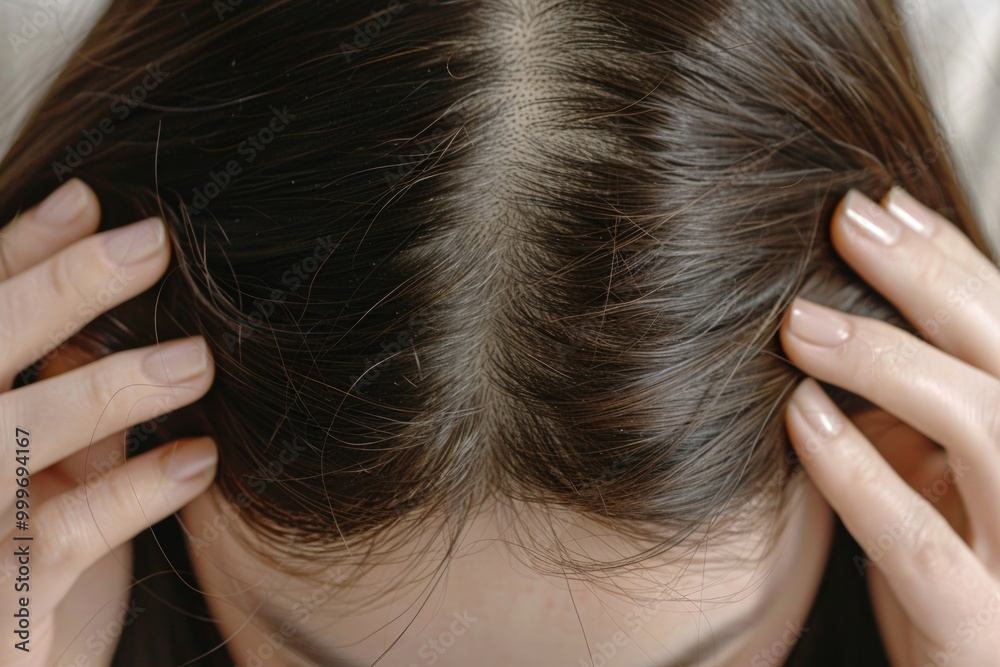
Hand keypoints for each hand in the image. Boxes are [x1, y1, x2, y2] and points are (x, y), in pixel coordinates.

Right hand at [0, 180, 216, 665]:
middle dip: (59, 290)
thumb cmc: (19, 555)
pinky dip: (136, 491)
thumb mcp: (40, 469)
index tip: (87, 195)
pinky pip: (65, 533)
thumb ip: (63, 396)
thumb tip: (116, 310)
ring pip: (17, 440)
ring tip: (197, 358)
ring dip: (109, 391)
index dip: (19, 249)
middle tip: (153, 240)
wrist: (3, 662)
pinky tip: (200, 460)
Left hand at [781, 187, 999, 665]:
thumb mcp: (946, 476)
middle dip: (931, 278)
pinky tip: (802, 416)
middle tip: (848, 219)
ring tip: (801, 321)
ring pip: (986, 429)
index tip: (884, 202)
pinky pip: (917, 541)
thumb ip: (918, 404)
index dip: (953, 257)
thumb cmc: (959, 564)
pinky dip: (858, 471)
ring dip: (888, 363)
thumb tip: (839, 304)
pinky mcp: (980, 626)